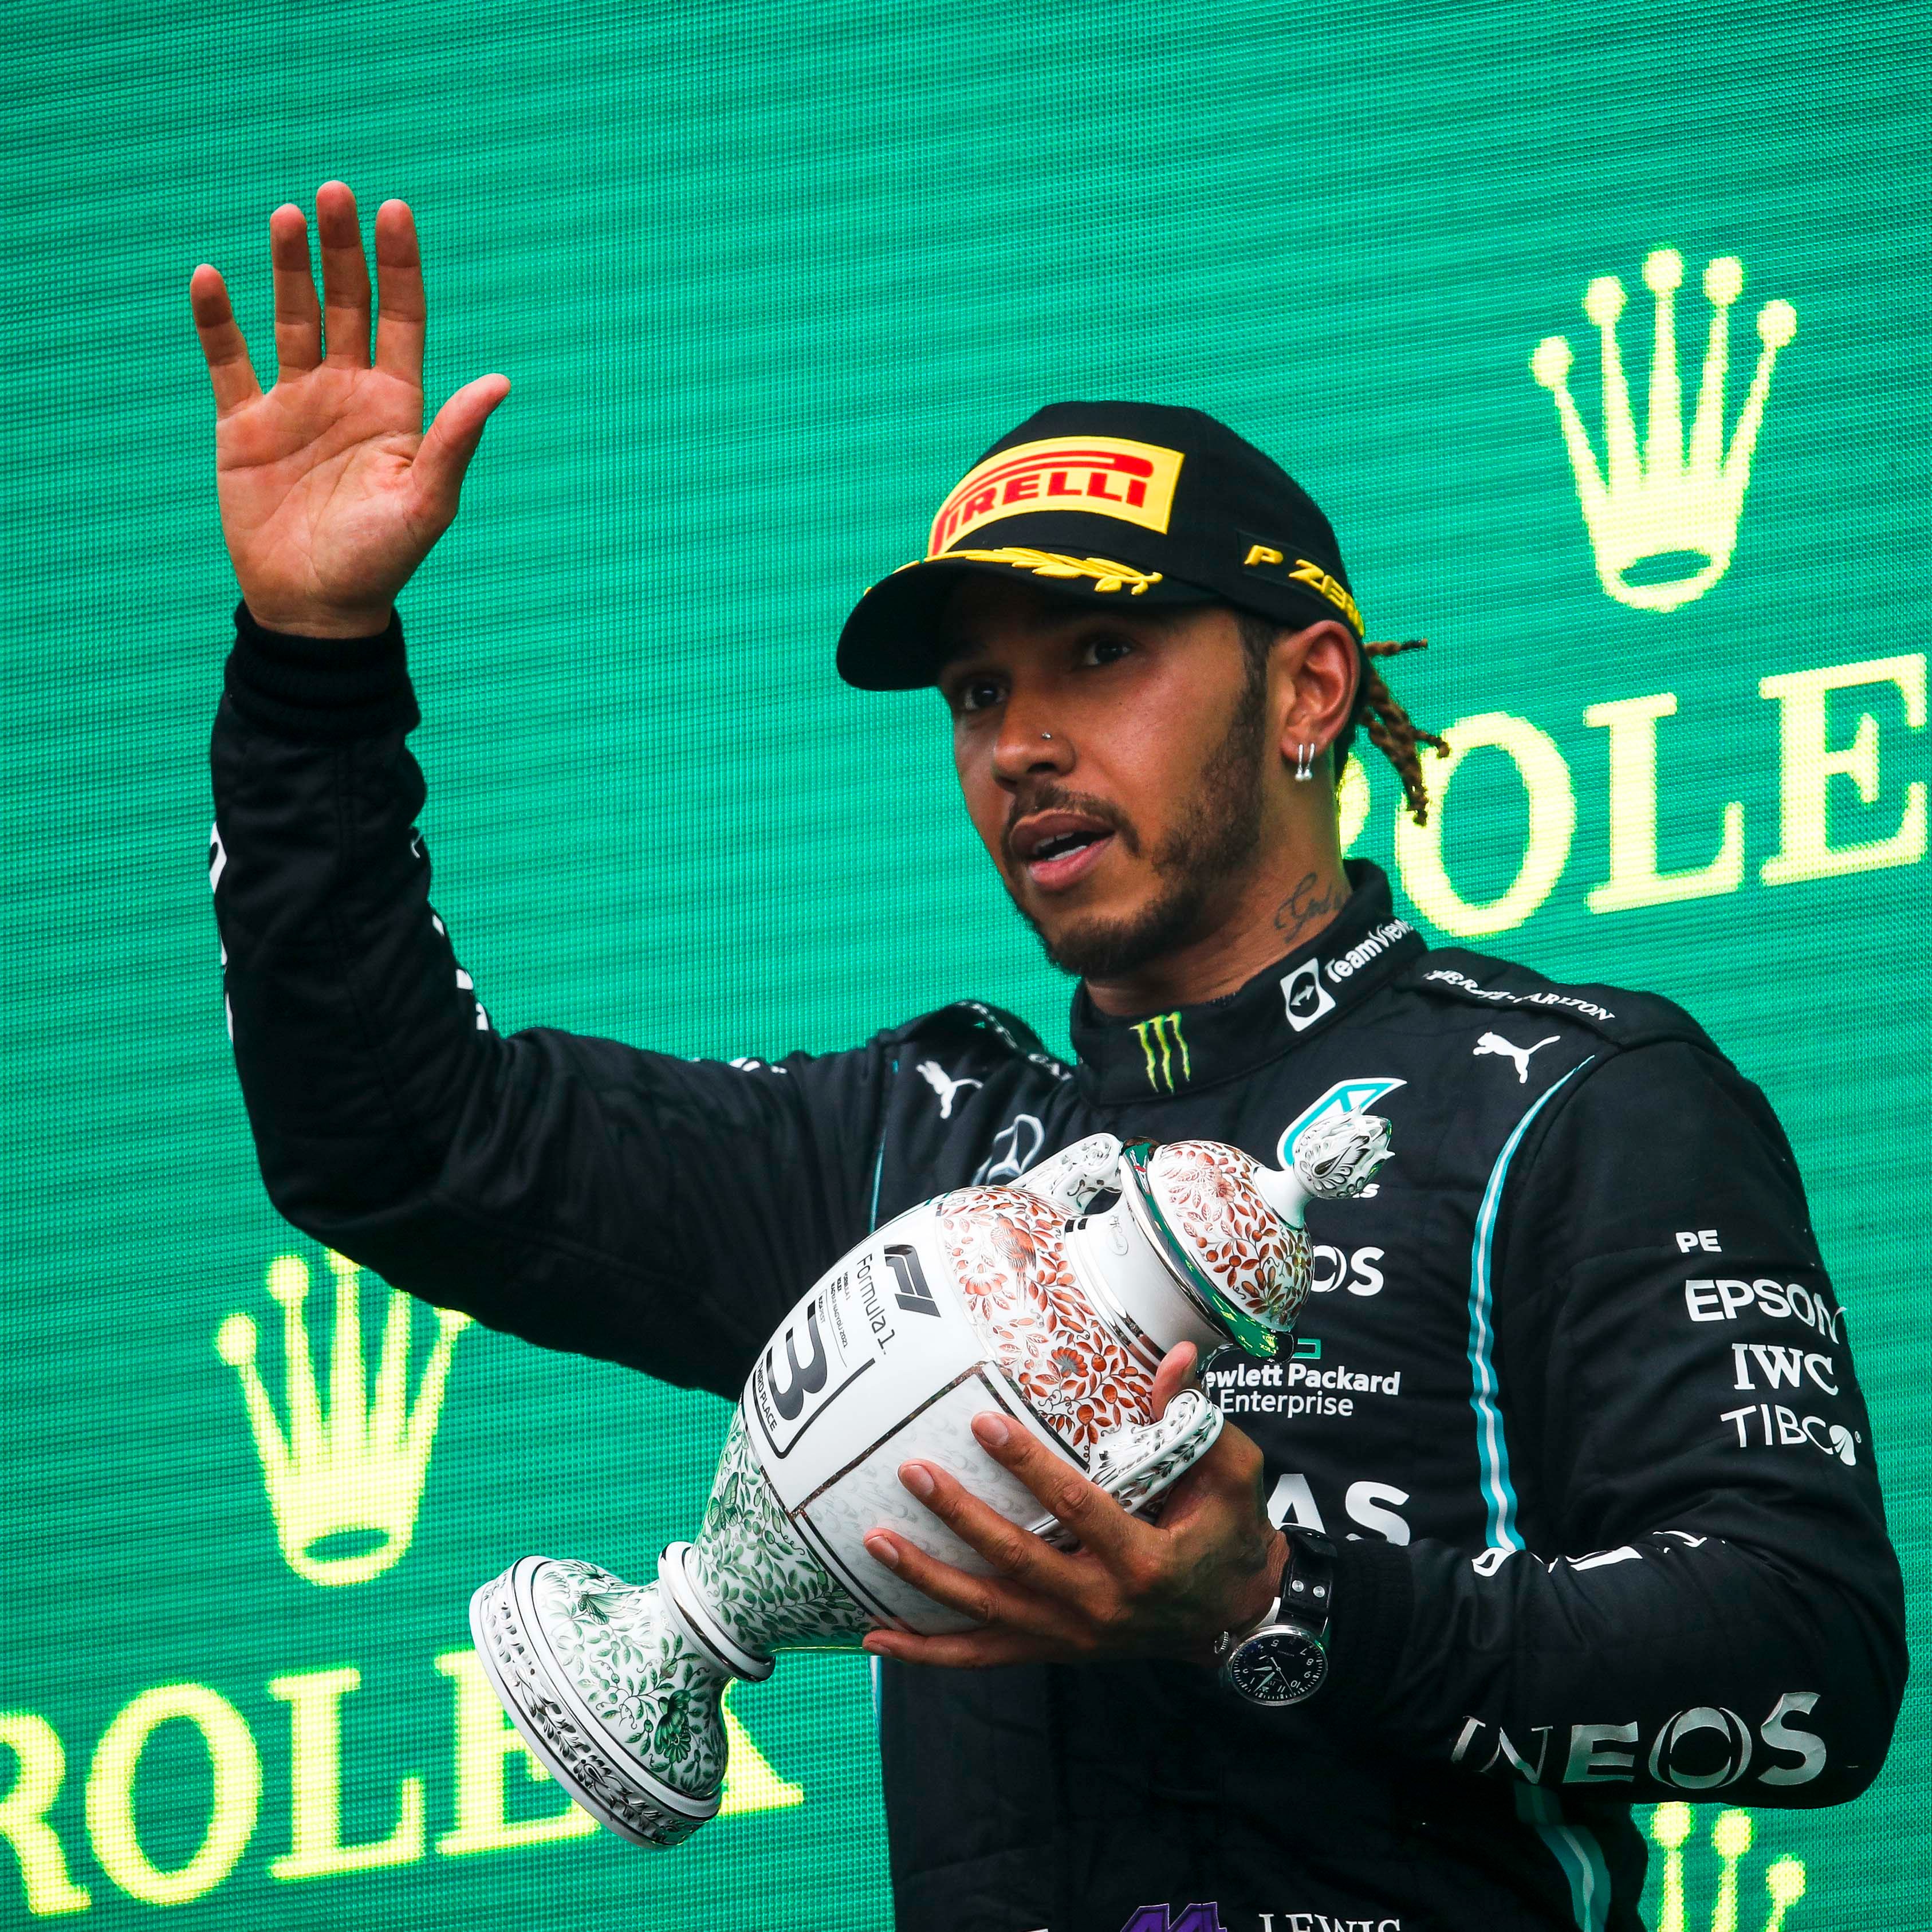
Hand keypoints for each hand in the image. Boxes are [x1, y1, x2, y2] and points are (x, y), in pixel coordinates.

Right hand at [189, 182, 509, 636]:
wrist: (316, 610)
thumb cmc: (380, 563)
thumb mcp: (425, 502)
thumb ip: (455, 439)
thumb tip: (500, 381)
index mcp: (398, 408)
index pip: (402, 320)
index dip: (399, 267)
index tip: (394, 211)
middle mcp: (347, 394)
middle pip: (346, 305)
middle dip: (342, 251)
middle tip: (334, 194)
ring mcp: (295, 405)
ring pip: (290, 320)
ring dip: (288, 269)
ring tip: (287, 217)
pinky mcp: (244, 426)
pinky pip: (228, 362)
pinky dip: (218, 321)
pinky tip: (212, 279)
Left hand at [859, 1343, 1286, 1668]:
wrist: (1237, 1615)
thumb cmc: (1231, 1529)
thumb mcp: (1232, 1471)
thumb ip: (1196, 1417)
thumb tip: (1174, 1355)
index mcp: (1145, 1559)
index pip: (1076, 1506)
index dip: (1028, 1465)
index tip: (983, 1422)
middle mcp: (1102, 1605)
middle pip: (1017, 1562)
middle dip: (960, 1518)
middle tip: (913, 1472)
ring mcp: (1072, 1635)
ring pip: (987, 1614)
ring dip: (927, 1580)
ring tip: (873, 1539)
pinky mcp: (1053, 1649)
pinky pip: (981, 1656)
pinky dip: (926, 1652)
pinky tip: (875, 1634)